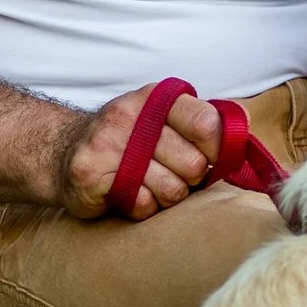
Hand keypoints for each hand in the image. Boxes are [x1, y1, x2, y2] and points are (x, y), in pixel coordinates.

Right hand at [58, 84, 223, 220]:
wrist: (63, 153)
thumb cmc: (126, 140)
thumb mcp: (161, 118)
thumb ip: (200, 123)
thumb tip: (243, 135)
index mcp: (154, 99)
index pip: (207, 124)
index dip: (217, 149)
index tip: (211, 157)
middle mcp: (128, 116)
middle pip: (193, 165)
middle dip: (190, 178)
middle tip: (172, 173)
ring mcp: (106, 144)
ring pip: (171, 190)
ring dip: (166, 195)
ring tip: (148, 184)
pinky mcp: (90, 174)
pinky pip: (142, 204)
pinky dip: (142, 207)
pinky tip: (129, 194)